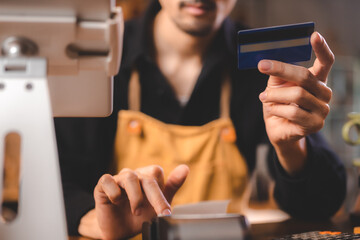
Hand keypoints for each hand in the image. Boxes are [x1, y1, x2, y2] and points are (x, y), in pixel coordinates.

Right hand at [79, 164, 188, 239]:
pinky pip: (107, 180)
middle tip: (158, 214)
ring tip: (137, 211)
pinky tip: (116, 202)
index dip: (162, 192)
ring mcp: (118, 179)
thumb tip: (185, 168)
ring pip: (129, 177)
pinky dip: (114, 192)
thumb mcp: (158, 204)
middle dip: (154, 197)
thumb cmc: (138, 215)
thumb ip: (172, 186)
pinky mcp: (103, 185)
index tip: (166, 212)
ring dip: (136, 197)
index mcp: (146, 176)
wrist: (118, 230)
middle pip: (146, 177)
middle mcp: (133, 175)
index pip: (157, 173)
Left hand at [258, 32, 333, 173]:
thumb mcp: (276, 85)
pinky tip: (271, 109)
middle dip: (281, 69)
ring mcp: (322, 110)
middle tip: (262, 65)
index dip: (322, 48)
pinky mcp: (315, 125)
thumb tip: (268, 60)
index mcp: (317, 80)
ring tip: (264, 97)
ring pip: (297, 95)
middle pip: (305, 76)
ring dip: (275, 95)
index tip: (313, 35)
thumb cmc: (278, 103)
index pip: (326, 62)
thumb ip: (277, 73)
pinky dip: (277, 109)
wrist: (277, 129)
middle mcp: (324, 93)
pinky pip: (293, 112)